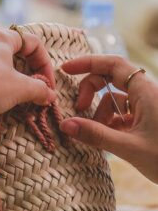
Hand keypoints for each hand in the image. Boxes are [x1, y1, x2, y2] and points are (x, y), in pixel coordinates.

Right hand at [59, 55, 157, 182]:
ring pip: (114, 98)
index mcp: (145, 92)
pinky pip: (121, 113)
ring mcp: (146, 107)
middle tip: (78, 107)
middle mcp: (146, 94)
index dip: (88, 63)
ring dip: (100, 112)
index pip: (113, 64)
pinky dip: (109, 122)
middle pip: (110, 78)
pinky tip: (108, 137)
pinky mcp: (145, 119)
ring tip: (96, 131)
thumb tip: (65, 125)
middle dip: (90, 90)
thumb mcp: (130, 148)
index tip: (67, 69)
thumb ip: (96, 135)